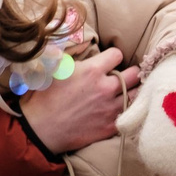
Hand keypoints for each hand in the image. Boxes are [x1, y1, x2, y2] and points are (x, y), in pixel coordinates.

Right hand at [20, 45, 140, 156]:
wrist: (39, 130)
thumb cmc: (43, 98)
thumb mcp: (55, 69)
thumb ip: (73, 57)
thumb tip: (81, 46)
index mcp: (92, 70)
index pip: (117, 54)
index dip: (113, 56)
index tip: (109, 61)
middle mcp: (105, 88)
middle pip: (134, 74)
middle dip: (130, 72)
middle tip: (125, 75)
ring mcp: (110, 108)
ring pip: (136, 94)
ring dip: (132, 91)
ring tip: (127, 91)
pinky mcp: (110, 126)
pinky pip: (130, 114)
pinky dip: (128, 110)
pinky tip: (122, 108)